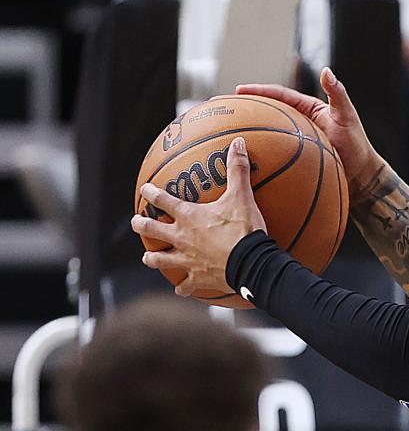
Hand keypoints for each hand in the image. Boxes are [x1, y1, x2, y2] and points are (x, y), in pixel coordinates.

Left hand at [132, 137, 264, 296]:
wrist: (250, 264)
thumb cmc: (244, 230)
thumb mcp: (242, 196)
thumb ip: (238, 169)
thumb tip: (238, 142)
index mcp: (189, 217)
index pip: (163, 201)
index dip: (152, 194)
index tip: (144, 189)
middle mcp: (181, 239)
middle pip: (153, 231)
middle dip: (141, 225)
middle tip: (135, 222)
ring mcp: (187, 261)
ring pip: (160, 261)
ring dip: (153, 258)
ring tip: (148, 257)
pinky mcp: (197, 279)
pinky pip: (185, 286)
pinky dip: (182, 287)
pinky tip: (180, 289)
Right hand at [238, 69, 383, 199]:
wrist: (361, 177)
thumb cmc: (357, 145)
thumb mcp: (347, 116)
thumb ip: (337, 94)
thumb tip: (326, 70)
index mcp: (309, 109)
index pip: (280, 96)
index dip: (259, 92)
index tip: (239, 90)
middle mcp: (299, 123)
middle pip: (268, 113)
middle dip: (247, 109)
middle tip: (224, 107)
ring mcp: (295, 142)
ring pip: (267, 135)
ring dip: (248, 133)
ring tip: (225, 133)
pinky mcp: (294, 160)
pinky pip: (273, 156)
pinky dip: (259, 157)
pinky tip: (243, 163)